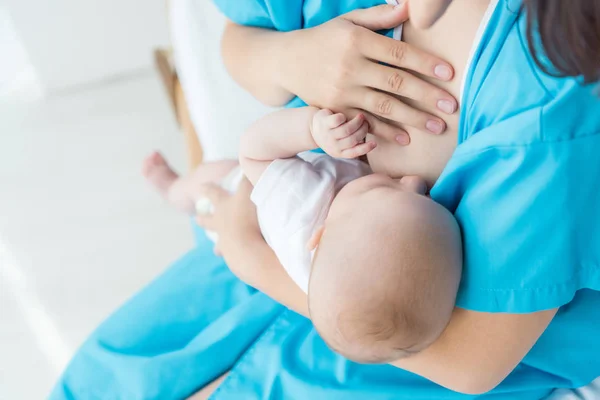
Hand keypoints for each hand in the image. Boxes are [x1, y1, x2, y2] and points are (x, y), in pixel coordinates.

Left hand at [195, 178, 259, 259]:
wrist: (247, 248)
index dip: (208, 188)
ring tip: (216, 250)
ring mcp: (225, 244)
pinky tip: (238, 261)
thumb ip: (251, 175)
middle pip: (209, 220)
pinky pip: (232, 258)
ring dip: (218, 244)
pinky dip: (233, 258)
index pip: (213, 193)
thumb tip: (251, 161)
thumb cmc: (248, 216)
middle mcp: (220, 224)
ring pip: (219, 243)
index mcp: (224, 205)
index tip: (201, 185)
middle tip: (198, 218)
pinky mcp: (234, 260)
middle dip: (204, 218)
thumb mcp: (250, 188)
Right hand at [281, 3, 456, 144]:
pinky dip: (385, 132)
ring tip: (438, 127)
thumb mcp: (348, 21)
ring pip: (384, 106)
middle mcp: (349, 66)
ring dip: (413, 118)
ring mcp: (341, 91)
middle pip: (396, 83)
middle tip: (452, 106)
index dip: (426, 63)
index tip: (450, 74)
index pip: (399, 53)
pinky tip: (406, 138)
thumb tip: (411, 6)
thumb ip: (380, 16)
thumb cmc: (324, 38)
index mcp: (356, 40)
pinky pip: (364, 122)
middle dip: (427, 95)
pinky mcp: (334, 109)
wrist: (286, 61)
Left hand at [311, 109, 375, 157]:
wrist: (312, 126)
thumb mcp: (341, 142)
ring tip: (361, 117)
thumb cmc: (332, 134)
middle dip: (363, 131)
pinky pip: (337, 120)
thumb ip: (354, 142)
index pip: (353, 153)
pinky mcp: (324, 123)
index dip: (365, 149)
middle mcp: (332, 146)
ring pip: (346, 130)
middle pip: (352, 139)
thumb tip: (373, 140)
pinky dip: (344, 117)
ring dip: (357, 122)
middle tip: (366, 123)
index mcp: (338, 152)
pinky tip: (345, 116)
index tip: (375, 143)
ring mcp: (327, 135)